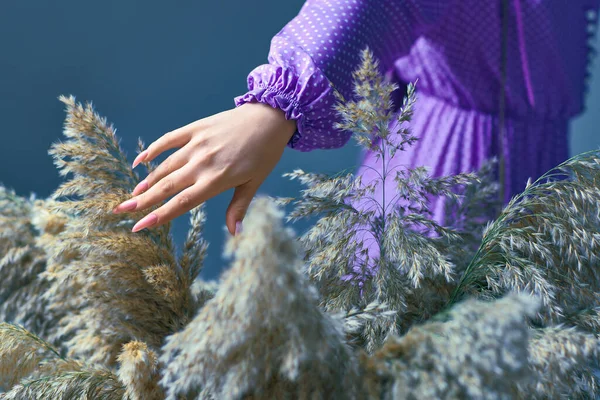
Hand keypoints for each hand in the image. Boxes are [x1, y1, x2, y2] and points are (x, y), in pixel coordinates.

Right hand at [112, 102, 296, 234]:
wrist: (269, 118)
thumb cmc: (264, 154)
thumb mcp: (254, 183)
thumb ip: (239, 207)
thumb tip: (235, 233)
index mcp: (216, 180)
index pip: (181, 203)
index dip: (159, 216)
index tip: (140, 226)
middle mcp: (202, 163)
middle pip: (166, 186)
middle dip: (142, 201)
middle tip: (121, 211)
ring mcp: (197, 144)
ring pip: (165, 166)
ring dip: (147, 181)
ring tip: (132, 195)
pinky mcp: (195, 129)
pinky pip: (168, 140)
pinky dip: (152, 150)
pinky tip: (139, 161)